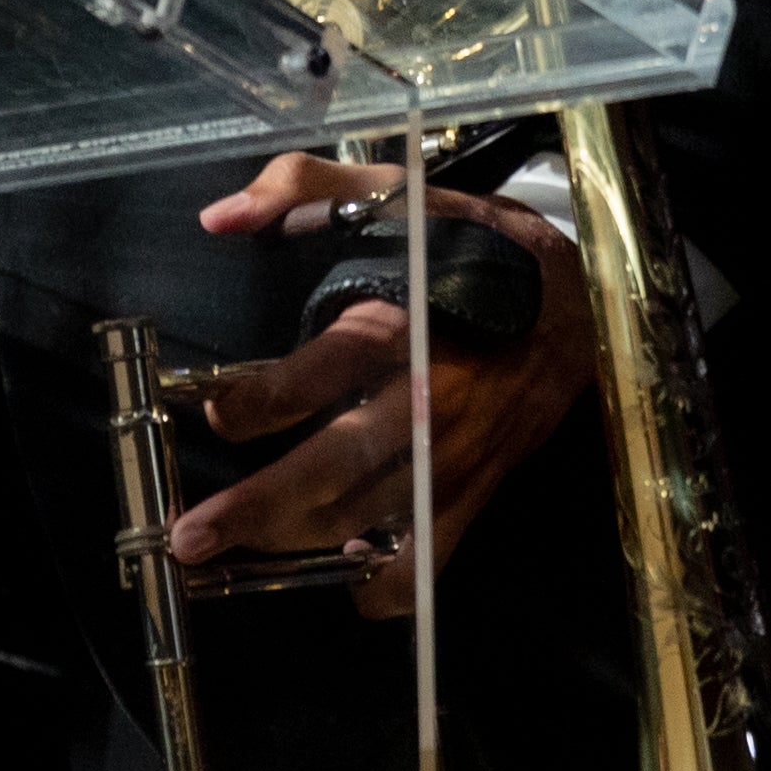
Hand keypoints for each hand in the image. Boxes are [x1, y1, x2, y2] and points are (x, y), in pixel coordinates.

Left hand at [163, 155, 597, 616]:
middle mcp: (427, 399)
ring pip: (371, 515)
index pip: (314, 375)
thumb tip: (220, 217)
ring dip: (298, 547)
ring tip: (232, 565)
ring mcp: (456, 454)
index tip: (215, 412)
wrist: (580, 300)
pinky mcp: (479, 487)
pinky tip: (347, 581)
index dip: (254, 402)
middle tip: (190, 538)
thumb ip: (301, 187)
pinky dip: (389, 583)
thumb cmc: (472, 248)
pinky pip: (432, 554)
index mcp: (400, 326)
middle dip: (259, 506)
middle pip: (335, 466)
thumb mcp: (394, 194)